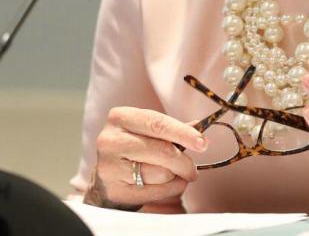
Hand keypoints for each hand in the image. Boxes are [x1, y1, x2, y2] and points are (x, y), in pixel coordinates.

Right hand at [84, 107, 206, 211]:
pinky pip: (156, 192)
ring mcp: (110, 167)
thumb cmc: (132, 150)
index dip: (184, 133)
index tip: (202, 143)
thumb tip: (199, 127)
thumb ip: (172, 129)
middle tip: (193, 169)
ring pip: (161, 173)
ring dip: (175, 176)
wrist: (105, 179)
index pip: (158, 123)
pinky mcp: (115, 190)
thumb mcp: (147, 132)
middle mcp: (110, 140)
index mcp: (120, 117)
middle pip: (163, 151)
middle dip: (185, 162)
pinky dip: (169, 190)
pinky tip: (165, 185)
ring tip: (172, 175)